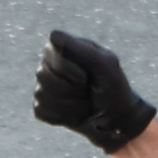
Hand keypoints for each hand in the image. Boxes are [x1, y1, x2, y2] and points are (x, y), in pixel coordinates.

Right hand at [34, 31, 155, 152]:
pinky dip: (61, 117)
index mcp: (66, 48)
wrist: (116, 121)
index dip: (66, 68)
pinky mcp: (43, 107)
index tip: (86, 77)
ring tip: (84, 104)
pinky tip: (75, 114)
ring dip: (69, 105)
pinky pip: (41, 111)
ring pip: (42, 94)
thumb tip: (53, 35)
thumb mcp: (105, 67)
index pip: (50, 51)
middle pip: (43, 75)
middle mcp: (52, 65)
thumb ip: (82, 50)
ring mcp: (45, 86)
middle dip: (70, 89)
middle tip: (87, 91)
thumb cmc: (114, 90)